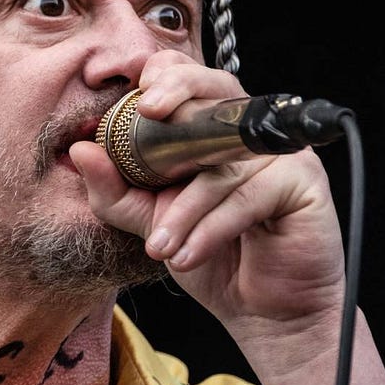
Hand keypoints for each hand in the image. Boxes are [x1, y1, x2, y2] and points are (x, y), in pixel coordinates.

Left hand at [68, 52, 347, 345]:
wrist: (259, 310)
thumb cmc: (208, 256)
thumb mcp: (149, 221)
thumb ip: (112, 189)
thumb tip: (80, 150)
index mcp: (209, 130)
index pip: (188, 79)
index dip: (166, 74)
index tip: (139, 92)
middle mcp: (246, 133)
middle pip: (215, 87)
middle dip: (178, 93)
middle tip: (148, 113)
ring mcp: (279, 153)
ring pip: (221, 159)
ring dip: (182, 209)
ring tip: (160, 246)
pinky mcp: (304, 181)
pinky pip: (248, 194)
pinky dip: (210, 228)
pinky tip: (188, 254)